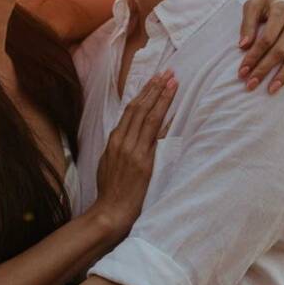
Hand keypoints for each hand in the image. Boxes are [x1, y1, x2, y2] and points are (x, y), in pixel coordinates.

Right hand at [94, 71, 177, 236]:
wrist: (110, 211)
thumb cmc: (110, 190)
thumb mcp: (109, 162)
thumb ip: (120, 145)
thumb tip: (130, 132)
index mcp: (114, 140)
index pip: (131, 109)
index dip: (144, 92)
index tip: (156, 79)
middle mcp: (123, 142)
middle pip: (140, 108)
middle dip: (155, 88)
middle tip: (168, 73)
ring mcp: (134, 151)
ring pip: (148, 118)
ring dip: (162, 98)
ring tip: (173, 83)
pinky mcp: (144, 163)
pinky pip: (156, 137)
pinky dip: (165, 122)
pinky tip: (174, 110)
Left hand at [239, 0, 283, 93]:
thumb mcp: (252, 4)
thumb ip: (247, 24)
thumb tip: (243, 46)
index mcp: (282, 9)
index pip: (266, 39)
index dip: (254, 57)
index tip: (242, 72)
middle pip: (280, 50)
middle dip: (264, 70)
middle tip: (250, 85)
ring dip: (283, 74)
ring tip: (271, 89)